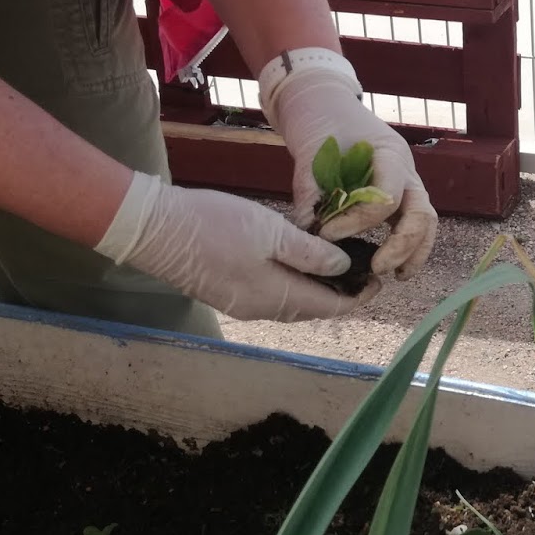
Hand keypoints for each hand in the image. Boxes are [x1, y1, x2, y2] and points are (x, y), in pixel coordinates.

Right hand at [95, 172, 378, 321]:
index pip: (331, 307)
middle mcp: (261, 310)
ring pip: (292, 302)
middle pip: (313, 308)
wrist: (154, 230)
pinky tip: (299, 263)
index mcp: (276, 298)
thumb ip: (310, 253)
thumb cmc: (213, 225)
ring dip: (317, 289)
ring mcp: (241, 304)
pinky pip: (272, 295)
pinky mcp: (227, 293)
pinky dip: (293, 284)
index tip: (380, 279)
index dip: (359, 296)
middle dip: (342, 293)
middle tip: (365, 268)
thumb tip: (345, 267)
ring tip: (339, 265)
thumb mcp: (271, 232)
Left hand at [258, 49, 437, 279]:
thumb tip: (308, 231)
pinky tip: (391, 267)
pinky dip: (407, 247)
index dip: (359, 219)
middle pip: (422, 212)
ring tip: (397, 276)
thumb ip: (311, 190)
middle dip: (403, 244)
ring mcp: (406, 183)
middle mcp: (406, 170)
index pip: (387, 194)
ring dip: (414, 251)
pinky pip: (412, 224)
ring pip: (426, 222)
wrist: (325, 103)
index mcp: (389, 152)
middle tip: (377, 268)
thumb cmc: (320, 121)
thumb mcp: (310, 151)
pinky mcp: (398, 195)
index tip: (327, 233)